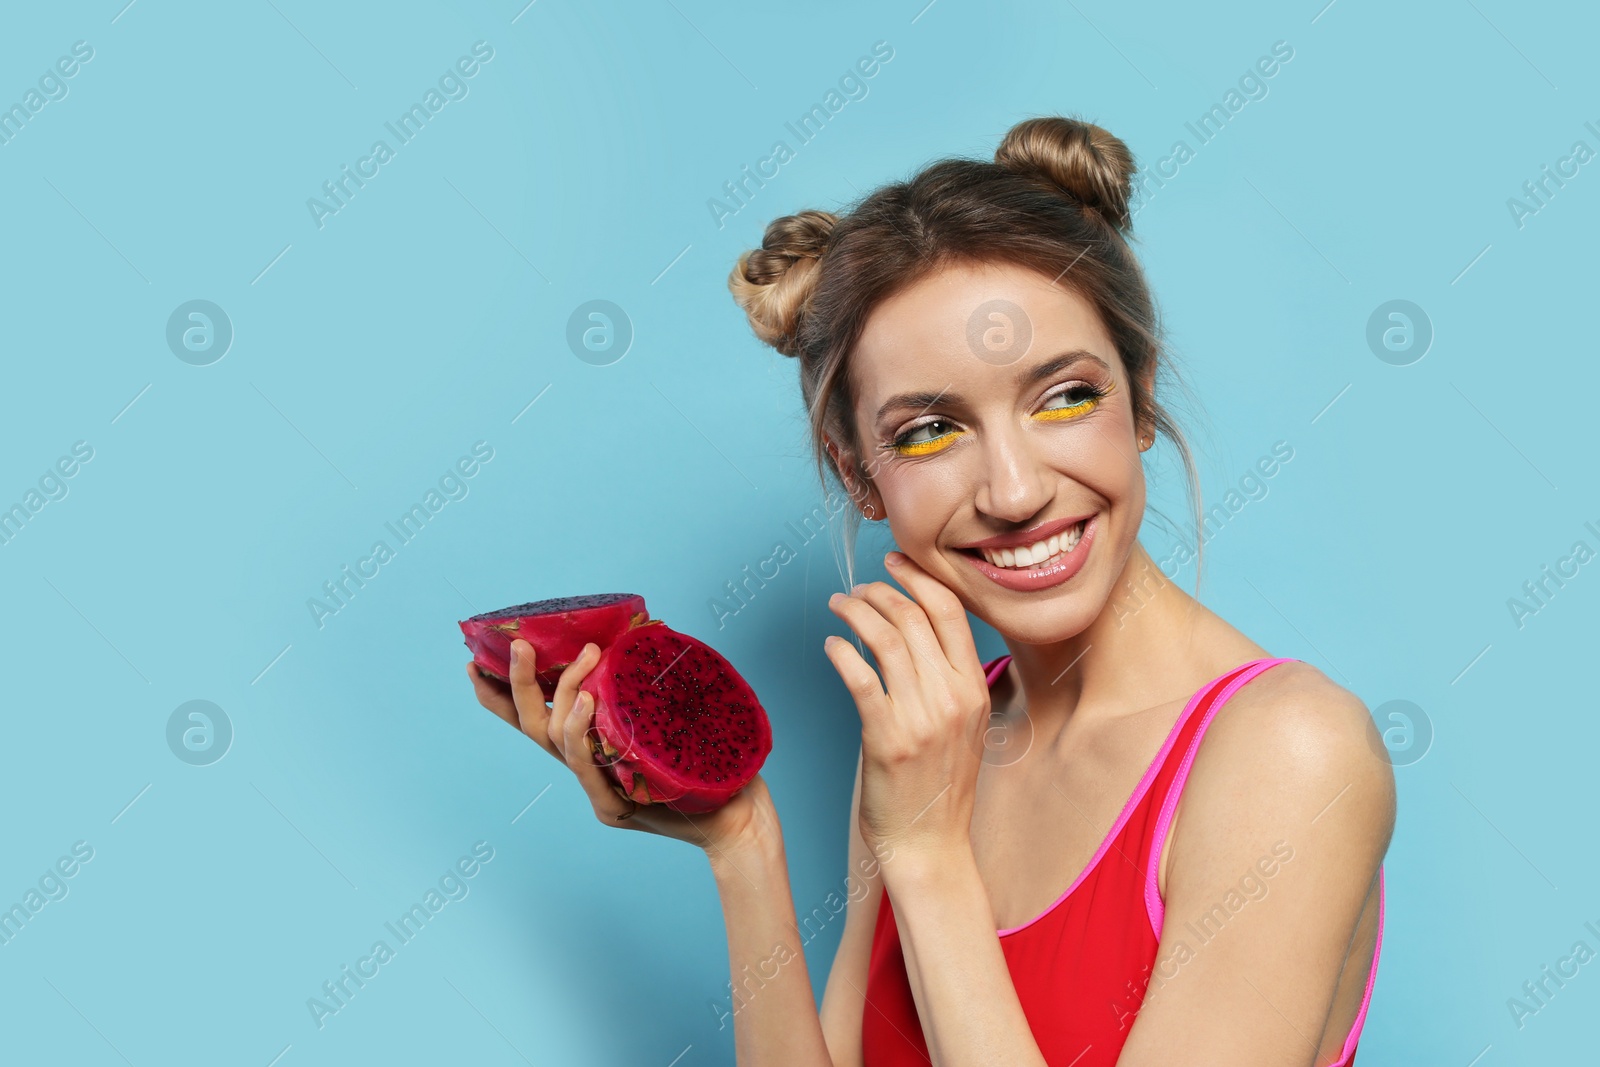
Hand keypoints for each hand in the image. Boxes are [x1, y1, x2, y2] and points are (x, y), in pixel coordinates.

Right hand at [466, 639, 774, 861]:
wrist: (741, 818)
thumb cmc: (712, 760)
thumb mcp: (675, 712)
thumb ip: (651, 682)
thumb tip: (645, 626)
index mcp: (593, 745)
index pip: (538, 717)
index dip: (501, 695)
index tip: (474, 662)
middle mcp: (588, 768)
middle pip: (536, 727)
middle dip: (520, 684)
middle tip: (519, 644)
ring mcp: (599, 790)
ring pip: (560, 741)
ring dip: (567, 695)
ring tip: (586, 660)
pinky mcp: (616, 807)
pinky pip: (588, 768)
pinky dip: (583, 732)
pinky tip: (588, 704)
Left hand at [824, 551, 989, 860]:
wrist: (931, 843)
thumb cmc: (941, 784)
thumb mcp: (965, 725)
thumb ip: (949, 680)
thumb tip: (916, 634)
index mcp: (974, 688)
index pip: (950, 612)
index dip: (919, 578)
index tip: (894, 563)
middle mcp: (951, 696)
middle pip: (913, 616)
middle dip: (880, 590)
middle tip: (858, 588)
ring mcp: (920, 717)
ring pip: (884, 638)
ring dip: (856, 612)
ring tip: (840, 606)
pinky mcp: (885, 737)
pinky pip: (859, 677)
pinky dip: (842, 651)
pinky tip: (832, 645)